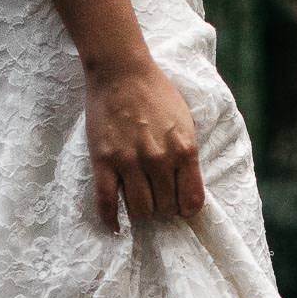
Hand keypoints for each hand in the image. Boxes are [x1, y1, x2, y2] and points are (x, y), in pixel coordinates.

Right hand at [83, 58, 206, 232]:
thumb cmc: (156, 93)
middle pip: (165, 208)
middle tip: (157, 199)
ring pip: (140, 210)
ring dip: (142, 212)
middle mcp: (159, 159)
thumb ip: (187, 154)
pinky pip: (107, 201)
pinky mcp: (104, 161)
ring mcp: (130, 162)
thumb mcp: (185, 122)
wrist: (121, 71)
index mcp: (184, 150)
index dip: (186, 210)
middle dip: (163, 208)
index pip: (192, 201)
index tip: (180, 208)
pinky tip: (114, 226)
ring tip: (139, 202)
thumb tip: (186, 187)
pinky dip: (111, 219)